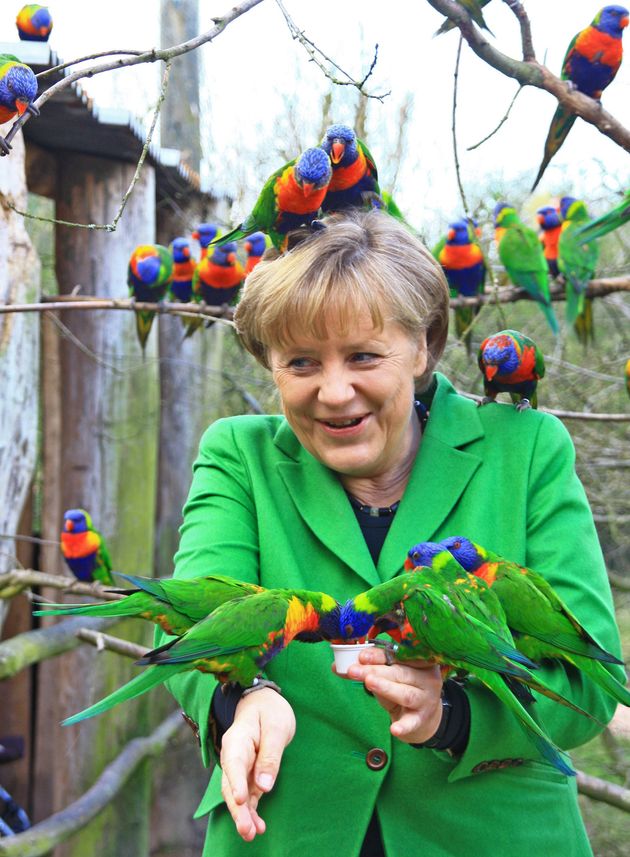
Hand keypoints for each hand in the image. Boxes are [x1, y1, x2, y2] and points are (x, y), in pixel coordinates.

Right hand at [219, 688, 295, 840]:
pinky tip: (258, 826)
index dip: (235, 782)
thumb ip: (270, 755)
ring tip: (252, 834)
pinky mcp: (247, 775)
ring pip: (236, 794)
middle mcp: (233, 756)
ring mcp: (238, 767)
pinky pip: (246, 795)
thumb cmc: (270, 711)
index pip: (234, 763)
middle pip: (230, 784)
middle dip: (237, 809)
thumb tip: (264, 785)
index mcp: (237, 739)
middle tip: (247, 830)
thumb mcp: (276, 727)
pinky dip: (250, 811)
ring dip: (243, 815)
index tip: (240, 799)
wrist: (263, 703)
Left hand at [343, 646, 443, 743]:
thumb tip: (336, 666)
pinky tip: (394, 729)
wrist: (424, 717)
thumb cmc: (402, 688)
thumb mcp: (387, 676)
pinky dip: (404, 725)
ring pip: (406, 693)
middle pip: (399, 672)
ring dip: (387, 688)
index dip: (378, 655)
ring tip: (369, 683)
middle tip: (354, 670)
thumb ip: (366, 670)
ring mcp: (426, 699)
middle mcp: (426, 678)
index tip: (361, 656)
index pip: (398, 654)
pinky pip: (413, 722)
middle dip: (374, 670)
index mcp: (419, 661)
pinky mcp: (422, 719)